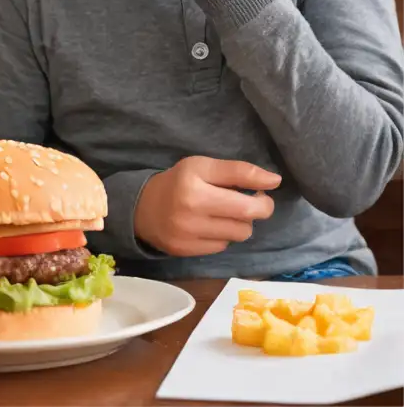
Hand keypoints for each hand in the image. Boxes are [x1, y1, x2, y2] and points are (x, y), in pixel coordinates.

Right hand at [134, 156, 281, 256]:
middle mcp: (191, 210)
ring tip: (226, 213)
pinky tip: (211, 226)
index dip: (263, 193)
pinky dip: (224, 235)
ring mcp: (188, 234)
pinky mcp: (187, 251)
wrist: (142, 208)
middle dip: (257, 209)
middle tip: (251, 202)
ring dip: (240, 223)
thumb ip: (238, 171)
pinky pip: (224, 246)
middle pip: (247, 217)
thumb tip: (275, 180)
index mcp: (195, 184)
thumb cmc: (178, 182)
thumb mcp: (202, 166)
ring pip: (239, 234)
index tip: (265, 189)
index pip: (244, 193)